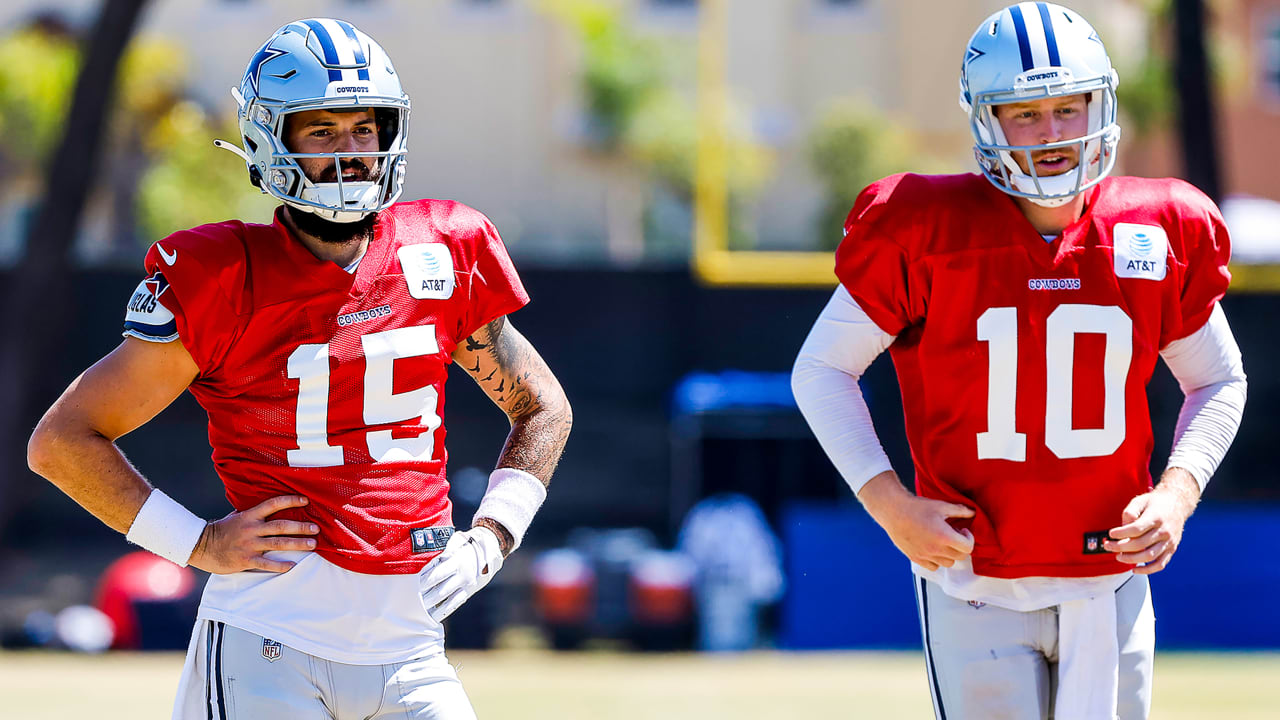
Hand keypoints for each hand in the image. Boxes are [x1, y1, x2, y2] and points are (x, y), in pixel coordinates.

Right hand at [188, 495, 318, 573]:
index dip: (290, 501)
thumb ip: (251, 511)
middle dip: (300, 527)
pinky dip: (279, 565)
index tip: (306, 500)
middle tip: (316, 528)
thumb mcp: (235, 516)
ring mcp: (249, 545)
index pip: (273, 504)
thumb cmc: (221, 530)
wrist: (200, 546)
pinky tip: (292, 566)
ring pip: (278, 543)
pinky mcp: (245, 560)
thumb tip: (267, 505)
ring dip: (297, 544)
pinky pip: (266, 563)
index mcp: (249, 515)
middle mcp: (251, 529)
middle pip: (280, 526)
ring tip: (312, 544)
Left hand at [418, 526, 503, 623]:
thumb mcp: (456, 541)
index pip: (437, 573)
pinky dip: (443, 611)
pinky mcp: (469, 591)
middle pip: (440, 589)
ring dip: (432, 606)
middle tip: (410, 601)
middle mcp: (462, 574)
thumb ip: (442, 548)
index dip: (424, 580)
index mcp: (457, 561)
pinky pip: (455, 604)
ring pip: (446, 599)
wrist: (490, 549)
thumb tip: (424, 552)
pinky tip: (432, 616)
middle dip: (424, 596)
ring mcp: (466, 584)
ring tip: (418, 611)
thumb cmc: (466, 543)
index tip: (412, 584)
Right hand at [857, 471, 975, 570]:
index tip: (963, 531)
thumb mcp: (941, 505)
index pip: (968, 547)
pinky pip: (934, 567)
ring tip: (943, 542)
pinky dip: (937, 560)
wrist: (894, 511)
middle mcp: (936, 549)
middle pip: (960, 556)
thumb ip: (960, 510)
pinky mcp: (916, 558)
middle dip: (961, 546)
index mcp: (945, 536)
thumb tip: (973, 513)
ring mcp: (926, 556)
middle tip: (954, 535)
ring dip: (950, 554)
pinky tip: (933, 547)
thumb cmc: (916, 508)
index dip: (969, 538)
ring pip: (948, 563)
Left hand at [1106, 469, 1199, 574]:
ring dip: (1131, 559)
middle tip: (1108, 546)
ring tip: (1118, 556)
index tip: (1111, 534)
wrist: (1177, 504)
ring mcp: (1169, 542)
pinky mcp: (1171, 549)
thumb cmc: (1156, 503)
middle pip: (1140, 544)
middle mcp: (1164, 531)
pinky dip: (1147, 570)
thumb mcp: (1140, 501)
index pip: (1136, 529)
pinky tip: (1135, 569)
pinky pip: (1160, 564)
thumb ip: (1129, 512)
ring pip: (1149, 556)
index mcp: (1156, 518)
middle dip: (1120, 547)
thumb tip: (1123, 527)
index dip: (1121, 533)